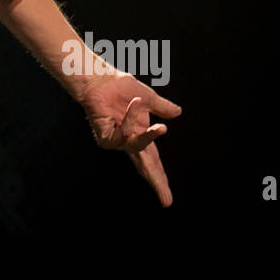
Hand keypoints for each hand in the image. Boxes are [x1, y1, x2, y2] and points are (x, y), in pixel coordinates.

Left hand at [76, 70, 181, 206]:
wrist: (100, 79)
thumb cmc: (119, 87)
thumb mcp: (147, 97)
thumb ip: (162, 107)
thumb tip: (178, 112)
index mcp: (140, 135)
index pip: (153, 161)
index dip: (160, 177)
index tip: (167, 199)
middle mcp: (129, 140)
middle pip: (145, 166)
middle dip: (156, 182)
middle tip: (166, 200)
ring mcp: (116, 140)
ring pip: (137, 147)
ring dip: (149, 136)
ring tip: (159, 126)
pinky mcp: (105, 137)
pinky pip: (124, 134)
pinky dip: (130, 119)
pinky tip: (134, 103)